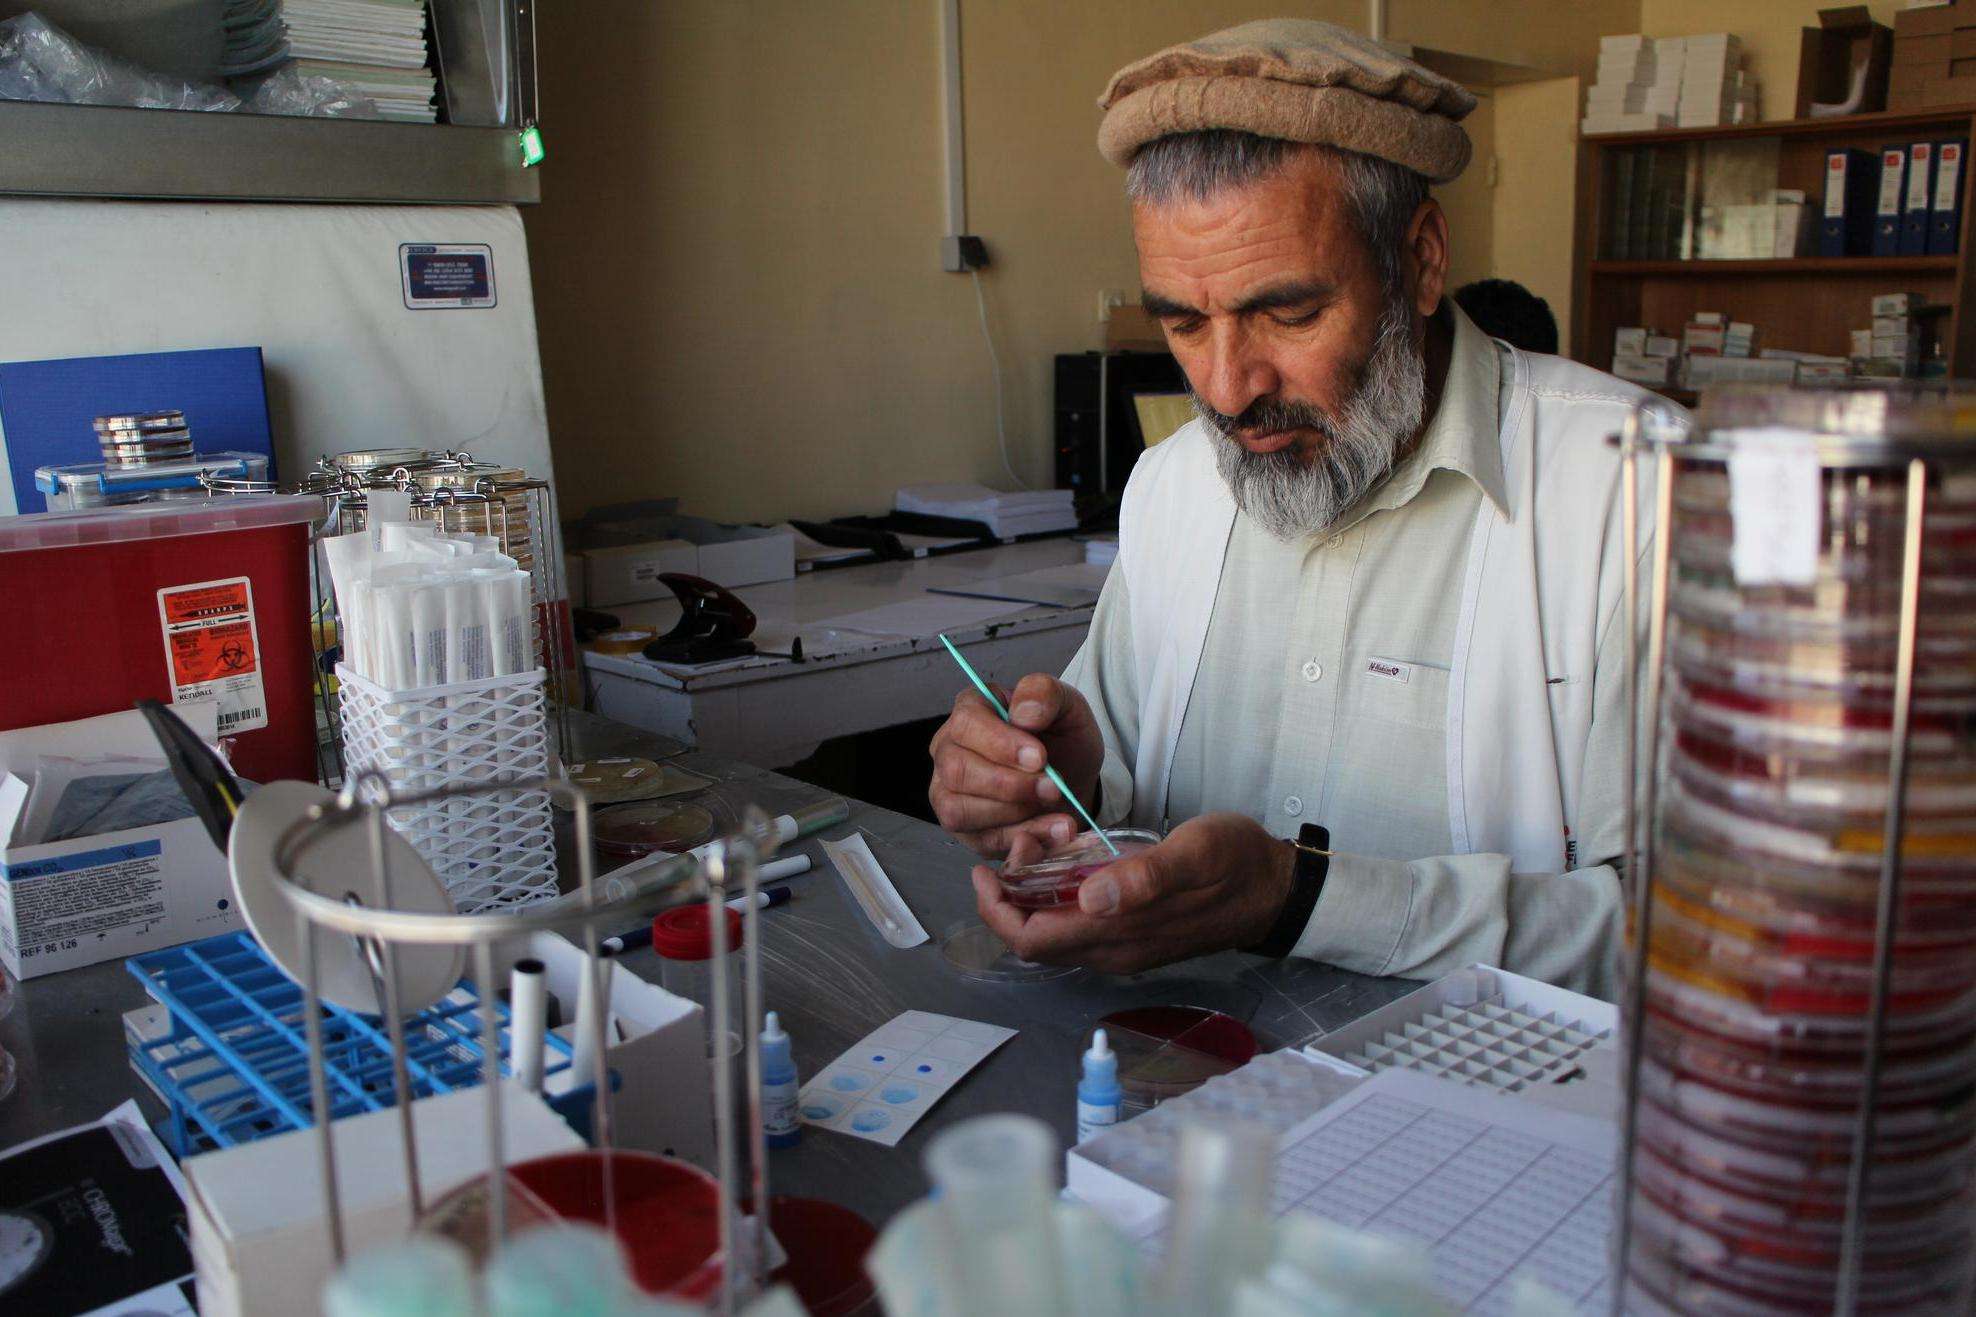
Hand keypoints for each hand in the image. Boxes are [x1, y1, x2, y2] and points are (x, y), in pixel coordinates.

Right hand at [927, 672, 1105, 855]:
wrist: (1074, 778)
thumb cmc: (1061, 738)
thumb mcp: (1066, 706)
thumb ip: (1045, 694)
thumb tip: (1022, 712)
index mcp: (970, 710)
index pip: (966, 724)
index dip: (1001, 744)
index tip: (1040, 758)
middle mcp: (948, 750)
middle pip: (957, 770)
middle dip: (1010, 785)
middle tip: (1053, 787)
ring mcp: (949, 791)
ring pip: (959, 810)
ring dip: (1013, 813)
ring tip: (1055, 804)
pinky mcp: (964, 828)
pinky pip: (981, 840)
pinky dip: (1022, 837)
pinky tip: (1054, 828)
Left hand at [967, 813, 1295, 973]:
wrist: (1277, 888)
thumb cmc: (1237, 864)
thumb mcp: (1194, 855)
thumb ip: (1143, 879)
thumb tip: (1091, 897)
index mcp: (1119, 935)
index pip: (1031, 941)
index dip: (997, 909)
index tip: (987, 868)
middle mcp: (1112, 950)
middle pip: (1035, 936)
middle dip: (1014, 892)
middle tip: (1028, 841)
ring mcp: (1123, 944)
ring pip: (1055, 927)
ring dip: (1037, 888)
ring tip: (1050, 840)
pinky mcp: (1133, 931)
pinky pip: (1078, 919)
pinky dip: (1061, 890)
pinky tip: (1076, 853)